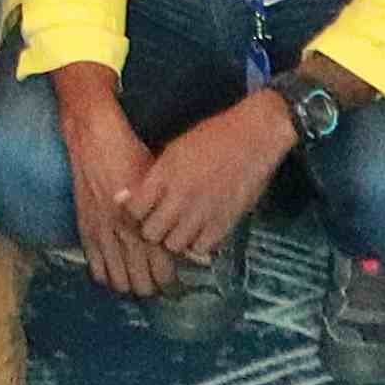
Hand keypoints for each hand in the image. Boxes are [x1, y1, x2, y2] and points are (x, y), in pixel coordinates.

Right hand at [55, 88, 173, 297]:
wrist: (94, 139)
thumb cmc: (133, 155)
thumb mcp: (161, 184)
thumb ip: (172, 217)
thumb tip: (190, 244)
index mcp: (147, 224)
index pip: (164, 272)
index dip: (173, 284)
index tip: (178, 285)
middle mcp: (125, 235)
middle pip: (141, 284)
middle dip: (153, 288)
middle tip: (159, 284)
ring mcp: (102, 235)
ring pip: (118, 281)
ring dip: (130, 284)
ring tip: (138, 279)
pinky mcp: (85, 230)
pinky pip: (95, 268)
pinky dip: (107, 275)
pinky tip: (116, 269)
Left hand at [120, 93, 297, 264]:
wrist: (254, 136)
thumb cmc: (214, 136)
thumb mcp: (175, 149)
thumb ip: (154, 176)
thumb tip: (130, 197)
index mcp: (164, 174)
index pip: (134, 210)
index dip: (134, 214)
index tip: (140, 212)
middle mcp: (180, 196)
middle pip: (151, 233)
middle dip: (151, 230)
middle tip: (159, 224)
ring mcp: (203, 212)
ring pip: (173, 245)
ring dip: (173, 240)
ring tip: (179, 230)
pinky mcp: (224, 222)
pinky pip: (200, 248)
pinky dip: (197, 244)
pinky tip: (199, 233)